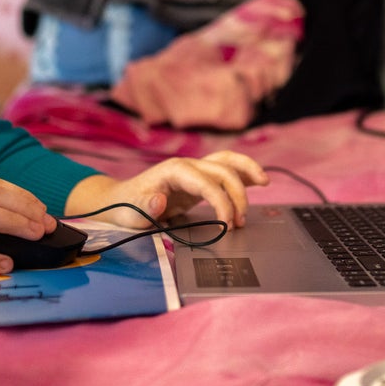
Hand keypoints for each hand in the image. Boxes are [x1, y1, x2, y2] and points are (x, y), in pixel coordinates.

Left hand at [66, 150, 268, 228]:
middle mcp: (187, 166)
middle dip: (237, 195)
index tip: (227, 224)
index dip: (222, 202)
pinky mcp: (198, 180)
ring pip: (227, 161)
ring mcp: (194, 170)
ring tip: (264, 183)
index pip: (208, 183)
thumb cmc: (126, 207)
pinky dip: (243, 172)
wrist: (119, 201)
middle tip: (240, 222)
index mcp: (173, 170)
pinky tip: (258, 179)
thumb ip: (146, 206)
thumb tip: (161, 200)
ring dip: (246, 171)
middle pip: (222, 170)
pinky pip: (225, 170)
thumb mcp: (132, 212)